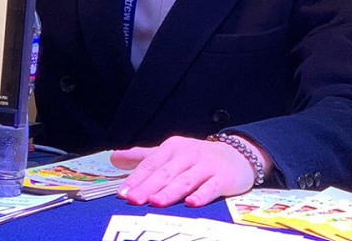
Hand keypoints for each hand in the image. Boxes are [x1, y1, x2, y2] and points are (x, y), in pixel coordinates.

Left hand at [109, 135, 257, 207]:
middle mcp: (188, 154)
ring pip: (185, 180)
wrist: (237, 155)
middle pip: (165, 173)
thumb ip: (143, 157)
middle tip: (133, 200)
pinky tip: (192, 203)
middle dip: (148, 187)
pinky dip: (201, 195)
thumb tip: (114, 158)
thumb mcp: (170, 153)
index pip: (151, 165)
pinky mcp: (223, 177)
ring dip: (170, 191)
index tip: (122, 193)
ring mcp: (206, 166)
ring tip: (156, 201)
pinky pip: (211, 187)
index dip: (136, 179)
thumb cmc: (198, 158)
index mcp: (173, 148)